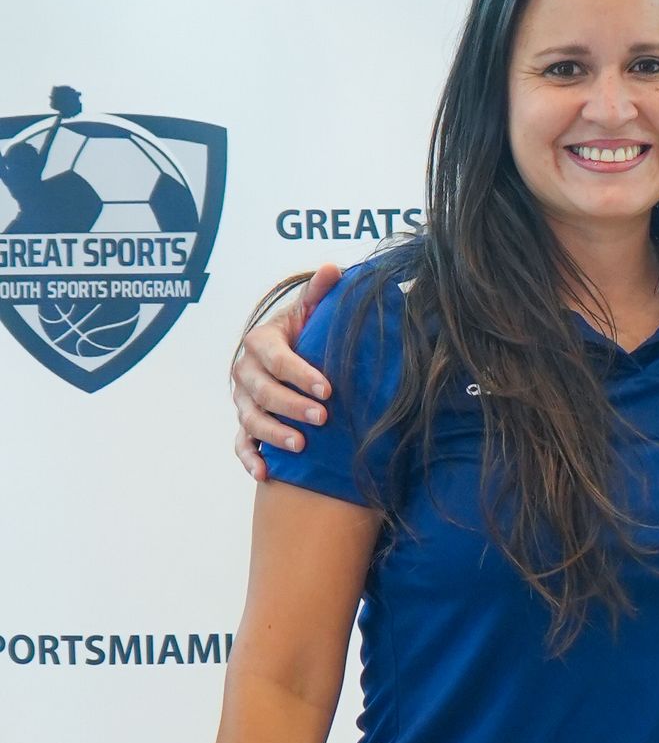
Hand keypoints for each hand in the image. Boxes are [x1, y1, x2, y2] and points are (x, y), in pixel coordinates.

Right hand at [232, 264, 338, 480]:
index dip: (300, 373)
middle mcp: (246, 372)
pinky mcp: (243, 425)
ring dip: (273, 434)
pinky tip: (265, 474)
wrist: (281, 354)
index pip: (277, 359)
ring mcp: (242, 401)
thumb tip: (334, 268)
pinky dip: (249, 460)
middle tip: (322, 418)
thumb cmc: (302, 334)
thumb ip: (319, 293)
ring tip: (300, 445)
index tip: (328, 388)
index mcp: (261, 343)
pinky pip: (240, 444)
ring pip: (251, 420)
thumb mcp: (308, 312)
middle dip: (291, 406)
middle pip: (263, 392)